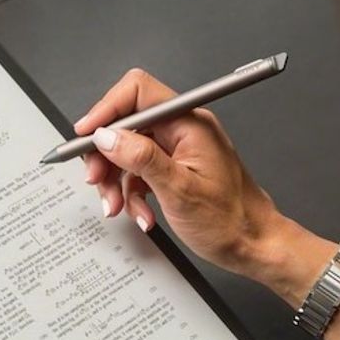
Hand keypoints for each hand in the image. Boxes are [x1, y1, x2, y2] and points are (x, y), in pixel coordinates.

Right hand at [77, 68, 299, 279]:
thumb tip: (107, 136)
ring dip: (117, 181)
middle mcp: (183, 130)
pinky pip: (139, 172)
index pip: (138, 93)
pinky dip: (132, 194)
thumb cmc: (231, 221)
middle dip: (107, 155)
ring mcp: (177, 150)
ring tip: (119, 206)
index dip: (106, 110)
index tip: (86, 135)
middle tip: (97, 180)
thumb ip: (141, 158)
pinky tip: (141, 214)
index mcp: (190, 123)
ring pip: (128, 152)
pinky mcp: (173, 169)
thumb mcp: (179, 190)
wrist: (253, 245)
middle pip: (127, 125)